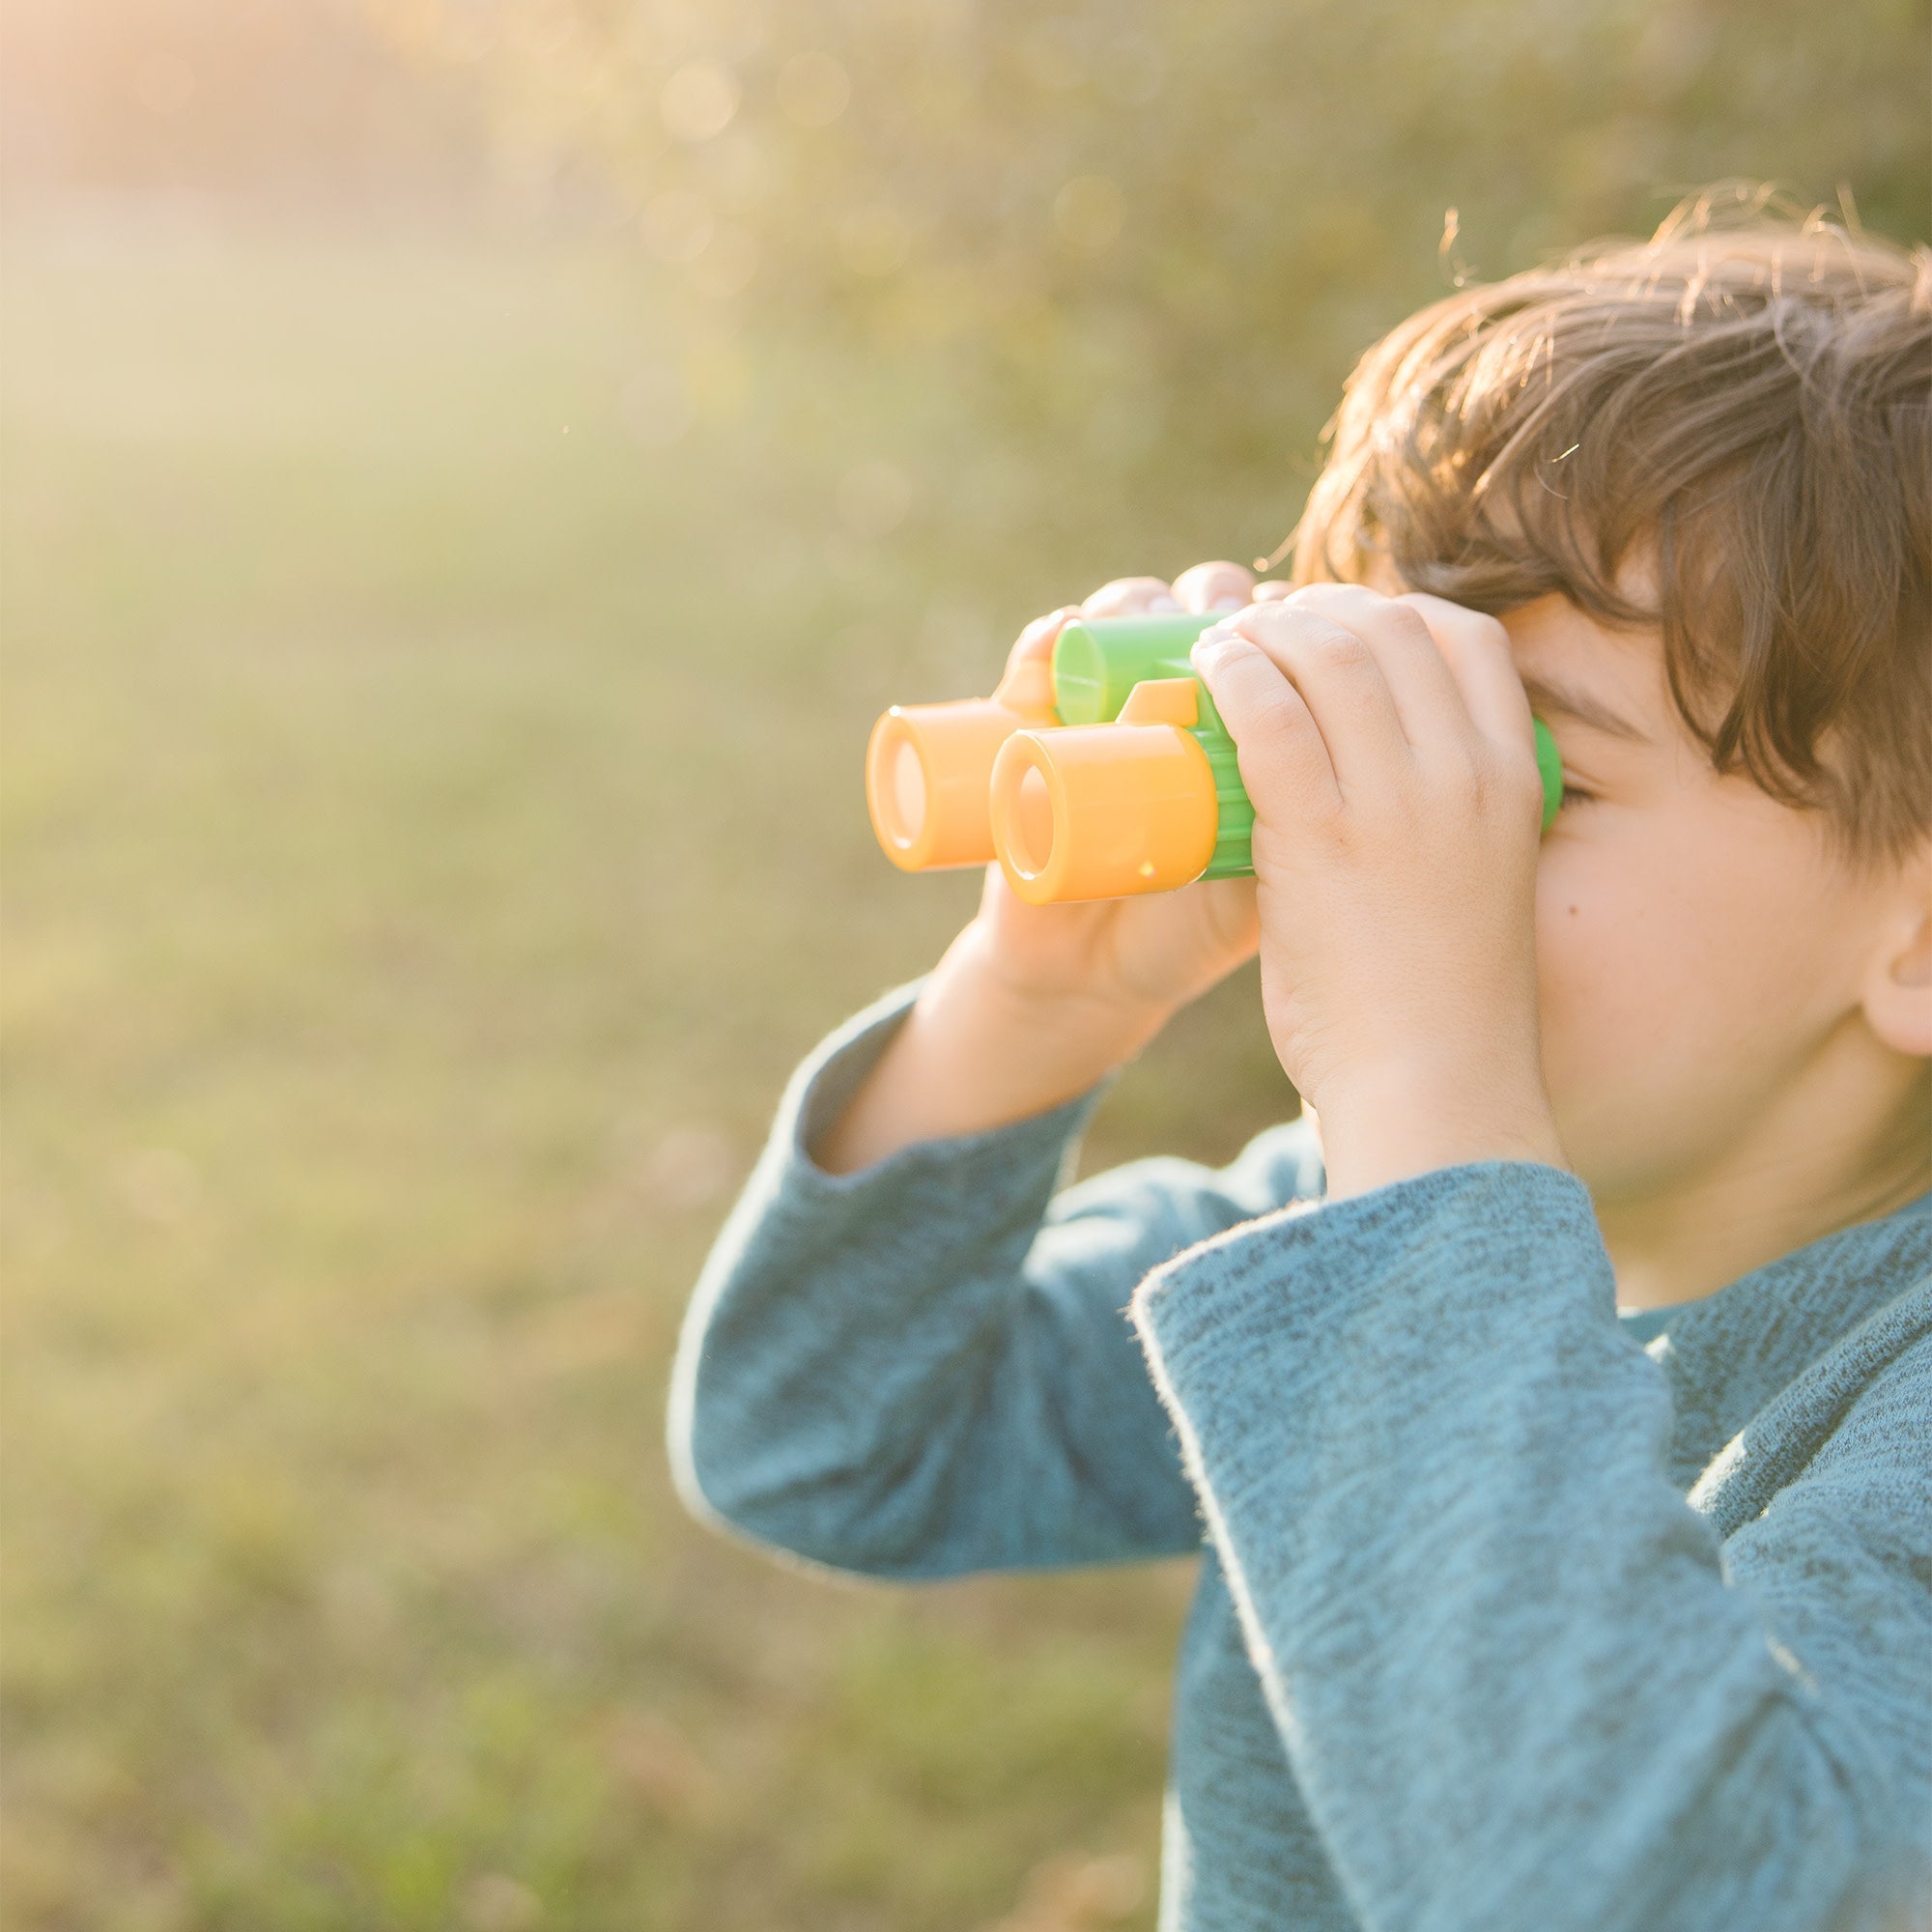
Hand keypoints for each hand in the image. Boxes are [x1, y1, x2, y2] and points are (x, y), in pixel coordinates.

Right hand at [937, 560, 1280, 1041]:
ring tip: (1146, 626)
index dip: (1287, 615)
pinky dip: (1045, 640)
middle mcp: (1170, 696)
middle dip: (1211, 596)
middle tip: (1225, 622)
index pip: (1269, 634)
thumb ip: (1319, 827)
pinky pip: (1036, 663)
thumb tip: (1374, 780)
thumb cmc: (1191, 926)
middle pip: (1194, 605)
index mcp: (1240, 724)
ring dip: (1132, 603)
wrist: (1095, 975)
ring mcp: (1100, 705)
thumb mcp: (1270, 878)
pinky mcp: (1030, 726)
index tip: (1301, 625)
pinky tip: (1059, 638)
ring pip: (1118, 617)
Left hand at [1188, 583, 1567, 1199]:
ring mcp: (1396, 801)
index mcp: (1513, 780)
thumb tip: (1385, 794)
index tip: (1339, 629)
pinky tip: (1206, 672)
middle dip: (1318, 611)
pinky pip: (1270, 715)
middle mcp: (1464, 774)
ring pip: (1327, 654)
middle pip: (1390, 627)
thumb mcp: (1481, 889)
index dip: (1392, 612)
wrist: (1435, 1087)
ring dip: (1264, 631)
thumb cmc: (1445, 1009)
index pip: (1468, 639)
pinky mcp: (1322, 837)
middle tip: (1263, 631)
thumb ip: (1448, 829)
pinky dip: (1232, 675)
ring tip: (1223, 645)